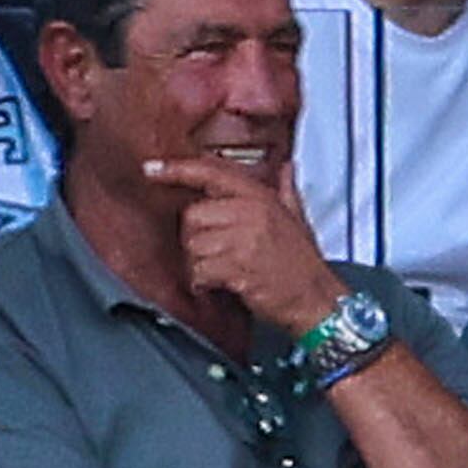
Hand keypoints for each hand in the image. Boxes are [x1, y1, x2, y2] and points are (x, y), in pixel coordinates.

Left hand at [140, 152, 346, 341]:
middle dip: (194, 239)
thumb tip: (287, 169)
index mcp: (259, 196)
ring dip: (198, 265)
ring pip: (193, 245)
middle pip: (192, 215)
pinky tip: (217, 287)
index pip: (210, 172)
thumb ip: (286, 190)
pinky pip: (199, 271)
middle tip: (211, 256)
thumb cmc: (303, 263)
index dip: (177, 169)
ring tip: (218, 274)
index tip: (152, 169)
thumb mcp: (298, 218)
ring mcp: (244, 238)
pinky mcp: (238, 267)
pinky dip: (202, 283)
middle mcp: (250, 211)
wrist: (316, 298)